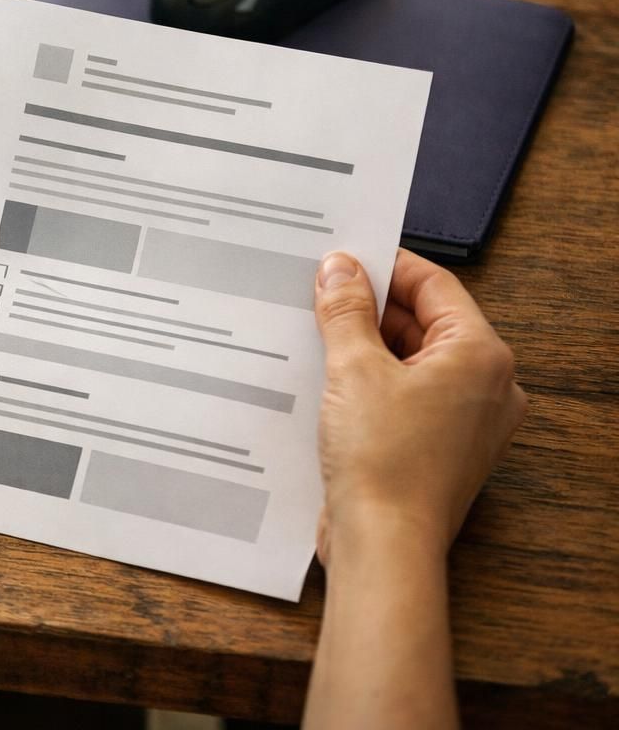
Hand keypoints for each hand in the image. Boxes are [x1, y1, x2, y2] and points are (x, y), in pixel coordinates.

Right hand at [311, 249, 525, 564]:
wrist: (383, 543)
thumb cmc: (384, 462)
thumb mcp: (354, 368)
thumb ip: (347, 311)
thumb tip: (340, 269)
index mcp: (481, 356)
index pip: (433, 285)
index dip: (383, 267)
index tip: (340, 260)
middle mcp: (486, 387)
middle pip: (424, 322)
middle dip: (369, 309)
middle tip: (319, 296)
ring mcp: (465, 421)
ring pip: (412, 360)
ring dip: (365, 346)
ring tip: (316, 336)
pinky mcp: (438, 447)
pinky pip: (406, 395)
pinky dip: (370, 382)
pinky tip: (328, 378)